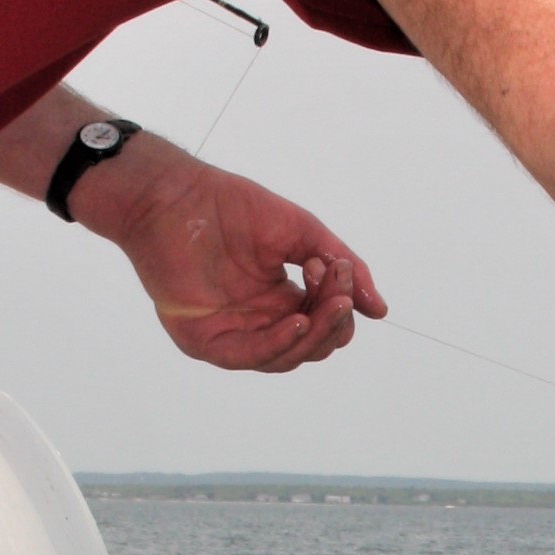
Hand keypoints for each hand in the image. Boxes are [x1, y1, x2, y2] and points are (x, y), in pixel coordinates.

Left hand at [72, 135, 386, 370]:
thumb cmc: (230, 207)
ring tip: (329, 303)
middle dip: (334, 320)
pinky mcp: (207, 342)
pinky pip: (253, 357)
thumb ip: (342, 266)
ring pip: (289, 357)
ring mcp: (233, 336)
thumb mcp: (301, 233)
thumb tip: (379, 310)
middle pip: (313, 346)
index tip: (336, 267)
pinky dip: (281, 343)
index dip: (340, 303)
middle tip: (338, 287)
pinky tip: (298, 321)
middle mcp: (259, 323)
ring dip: (316, 333)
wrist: (175, 197)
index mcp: (280, 300)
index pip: (325, 324)